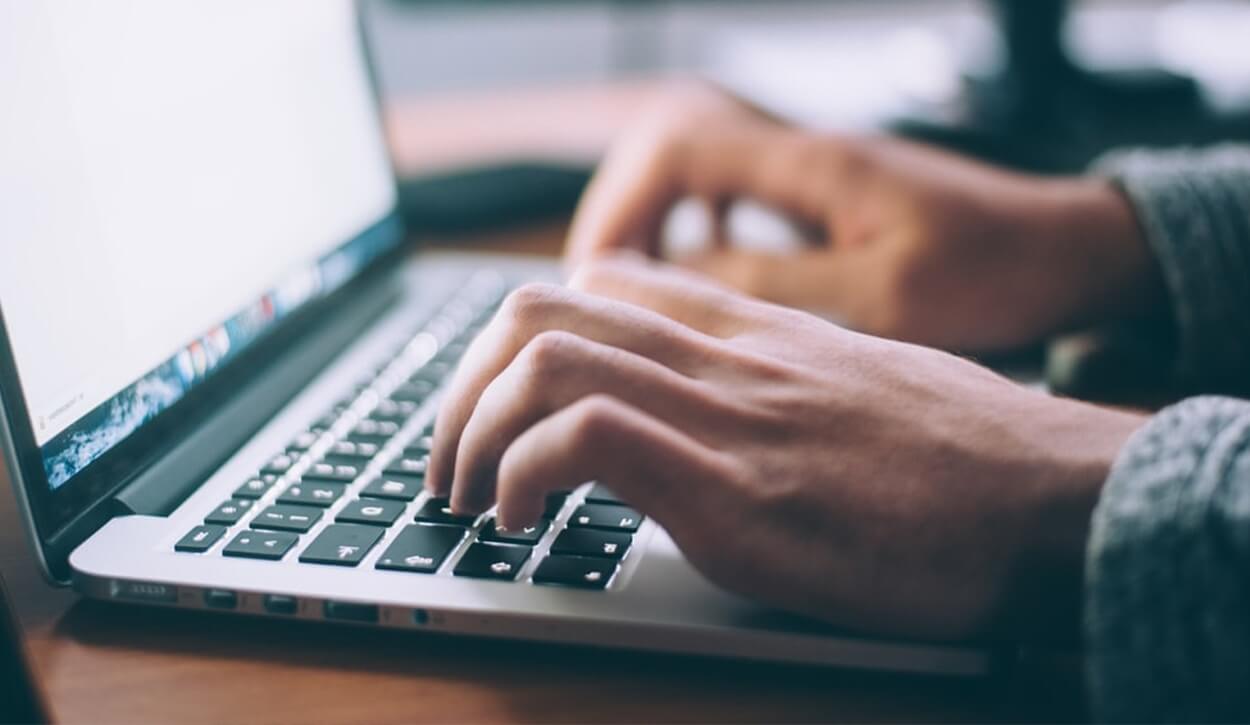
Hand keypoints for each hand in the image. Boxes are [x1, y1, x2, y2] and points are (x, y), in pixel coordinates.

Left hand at [428, 255, 1146, 640]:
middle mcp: (726, 358)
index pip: (600, 284)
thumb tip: (715, 413)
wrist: (1056, 500)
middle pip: (541, 309)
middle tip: (451, 461)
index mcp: (751, 334)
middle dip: (463, 386)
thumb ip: (775, 381)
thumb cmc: (967, 458)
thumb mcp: (858, 387)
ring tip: (468, 498)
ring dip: (471, 430)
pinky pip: (586, 438)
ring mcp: (727, 418)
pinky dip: (522, 474)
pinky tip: (521, 524)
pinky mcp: (736, 493)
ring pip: (544, 358)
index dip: (519, 340)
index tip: (499, 405)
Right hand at [566, 85, 1161, 352]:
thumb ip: (773, 286)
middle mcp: (803, 155)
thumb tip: (673, 282)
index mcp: (812, 166)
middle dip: (620, 214)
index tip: (596, 276)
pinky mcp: (825, 198)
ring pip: (695, 173)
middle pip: (669, 149)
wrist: (1068, 251)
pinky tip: (695, 283)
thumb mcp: (884, 297)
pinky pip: (732, 198)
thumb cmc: (996, 272)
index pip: (677, 148)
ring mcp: (813, 173)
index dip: (621, 207)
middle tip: (599, 290)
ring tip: (629, 294)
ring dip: (652, 225)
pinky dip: (695, 234)